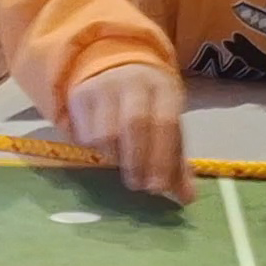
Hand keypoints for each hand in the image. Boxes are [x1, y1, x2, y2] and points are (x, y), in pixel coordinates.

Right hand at [66, 63, 193, 203]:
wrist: (113, 67)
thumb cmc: (147, 104)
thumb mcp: (166, 122)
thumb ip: (175, 160)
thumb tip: (186, 198)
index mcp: (163, 88)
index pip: (166, 123)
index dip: (162, 158)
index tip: (158, 188)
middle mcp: (133, 82)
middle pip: (134, 124)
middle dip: (137, 161)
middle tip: (138, 185)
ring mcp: (104, 86)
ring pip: (106, 132)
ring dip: (115, 157)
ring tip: (121, 164)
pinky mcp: (79, 95)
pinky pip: (85, 133)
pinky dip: (94, 150)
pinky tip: (103, 150)